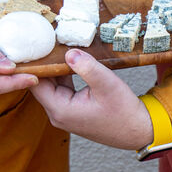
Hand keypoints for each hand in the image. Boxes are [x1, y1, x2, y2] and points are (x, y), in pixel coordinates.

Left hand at [29, 49, 153, 149]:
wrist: (137, 130)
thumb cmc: (123, 111)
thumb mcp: (107, 84)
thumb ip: (87, 67)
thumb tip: (69, 53)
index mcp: (60, 110)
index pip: (35, 84)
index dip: (34, 64)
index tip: (35, 45)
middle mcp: (58, 113)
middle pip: (41, 84)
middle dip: (44, 63)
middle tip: (45, 40)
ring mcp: (64, 113)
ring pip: (52, 85)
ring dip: (55, 68)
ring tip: (56, 46)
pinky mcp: (72, 110)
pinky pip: (61, 88)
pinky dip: (64, 75)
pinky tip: (69, 60)